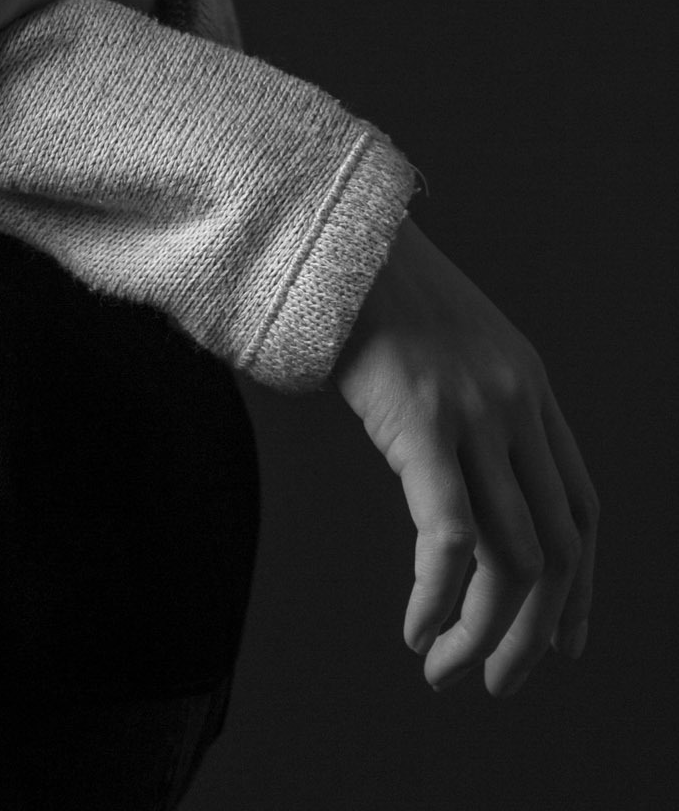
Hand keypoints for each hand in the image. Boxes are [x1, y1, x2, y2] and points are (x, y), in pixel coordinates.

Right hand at [334, 218, 597, 694]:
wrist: (326, 230)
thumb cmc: (366, 286)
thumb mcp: (447, 340)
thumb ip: (469, 399)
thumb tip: (459, 472)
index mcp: (530, 384)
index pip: (584, 509)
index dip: (582, 586)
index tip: (563, 641)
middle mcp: (516, 403)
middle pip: (558, 549)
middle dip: (535, 633)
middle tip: (502, 680)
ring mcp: (473, 412)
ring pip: (511, 559)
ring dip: (484, 633)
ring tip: (448, 670)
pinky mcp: (420, 422)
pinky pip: (449, 539)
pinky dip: (438, 601)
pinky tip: (416, 629)